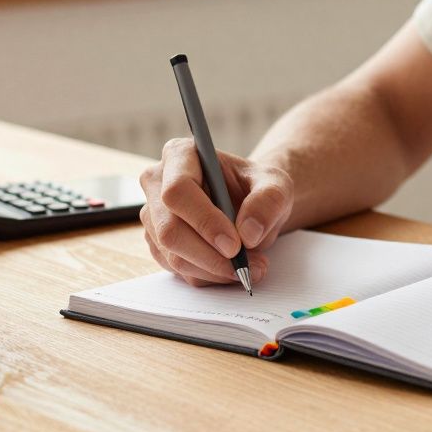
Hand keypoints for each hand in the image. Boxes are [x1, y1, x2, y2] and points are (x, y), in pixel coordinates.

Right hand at [139, 138, 293, 286]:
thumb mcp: (277, 185)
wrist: (252, 204)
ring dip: (214, 270)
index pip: (178, 191)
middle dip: (210, 256)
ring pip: (173, 256)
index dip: (204, 221)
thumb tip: (248, 232)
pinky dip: (209, 276)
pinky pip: (178, 270)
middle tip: (246, 266)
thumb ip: (269, 201)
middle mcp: (158, 184)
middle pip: (169, 229)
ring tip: (250, 267)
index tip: (235, 245)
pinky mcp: (159, 244)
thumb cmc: (258, 187)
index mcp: (180, 155)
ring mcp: (154, 216)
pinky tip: (232, 268)